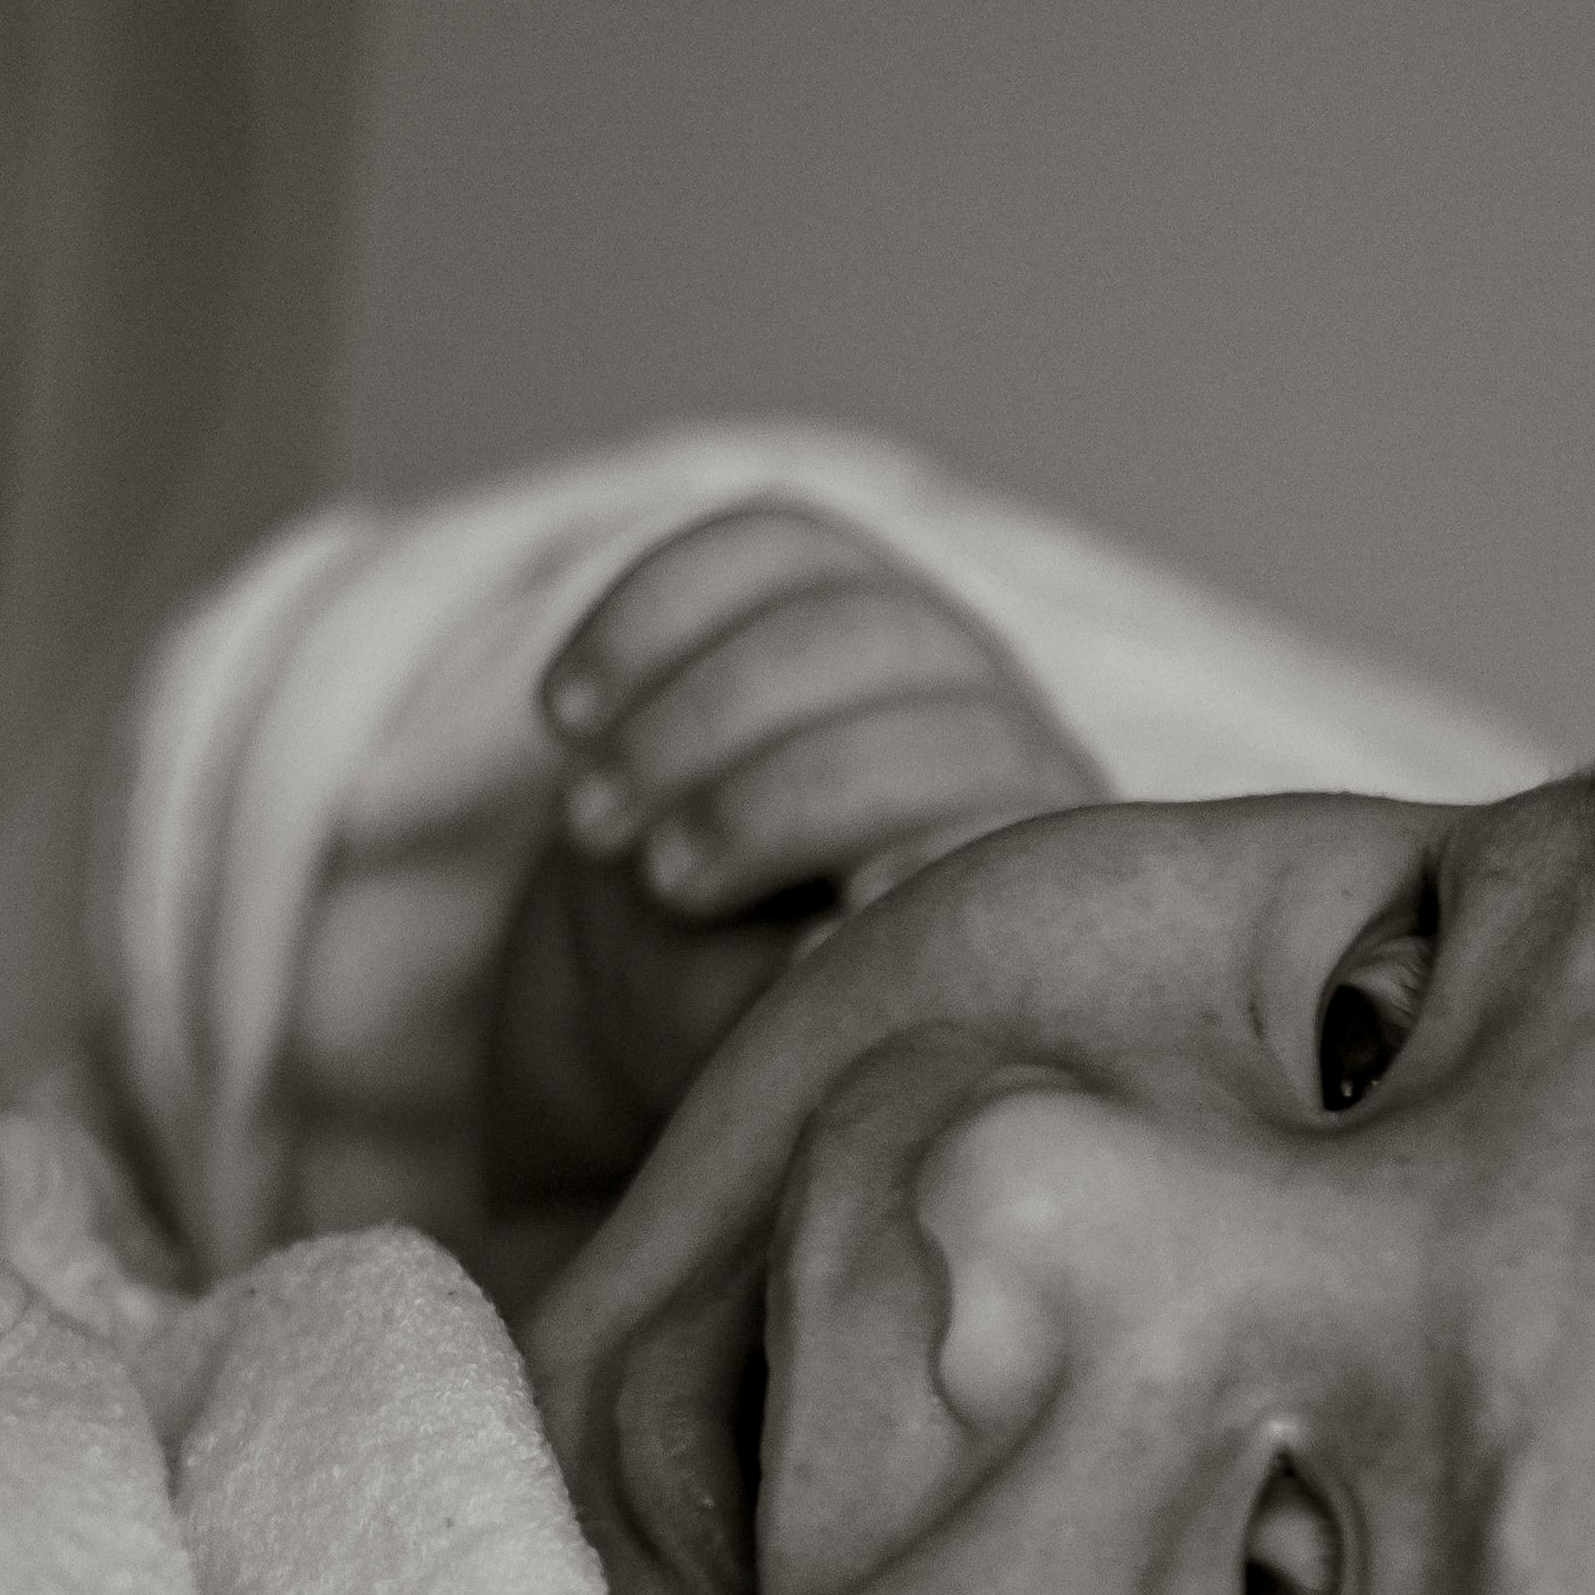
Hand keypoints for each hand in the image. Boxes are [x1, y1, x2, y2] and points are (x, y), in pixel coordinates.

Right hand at [480, 502, 1103, 1260]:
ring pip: (836, 617)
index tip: (828, 925)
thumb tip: (814, 963)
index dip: (925, 857)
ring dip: (692, 710)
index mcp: (1030, 872)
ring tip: (589, 816)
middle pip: (923, 710)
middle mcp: (1007, 740)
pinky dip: (648, 615)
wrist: (698, 950)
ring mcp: (927, 643)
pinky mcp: (831, 577)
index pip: (1004, 822)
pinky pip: (754, 548)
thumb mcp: (760, 1046)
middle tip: (659, 878)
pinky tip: (564, 709)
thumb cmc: (744, 1023)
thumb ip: (789, 1006)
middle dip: (772, 793)